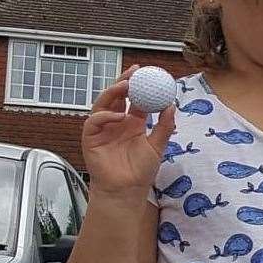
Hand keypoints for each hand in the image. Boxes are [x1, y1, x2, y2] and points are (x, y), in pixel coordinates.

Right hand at [83, 67, 175, 198]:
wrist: (126, 190)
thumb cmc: (140, 171)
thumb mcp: (157, 146)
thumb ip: (164, 126)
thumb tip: (171, 106)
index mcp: (132, 123)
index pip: (133, 99)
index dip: (138, 86)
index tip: (147, 74)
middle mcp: (116, 123)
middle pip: (116, 97)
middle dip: (123, 82)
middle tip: (134, 72)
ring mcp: (102, 129)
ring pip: (102, 104)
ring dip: (112, 93)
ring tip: (125, 85)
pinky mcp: (90, 138)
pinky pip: (94, 121)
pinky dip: (105, 116)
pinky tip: (119, 116)